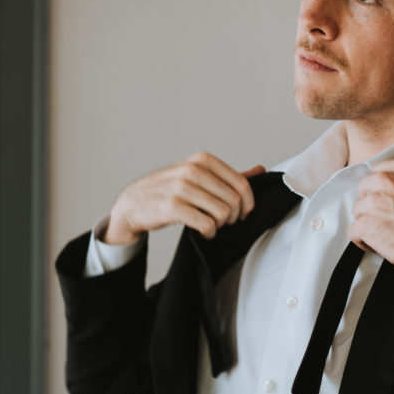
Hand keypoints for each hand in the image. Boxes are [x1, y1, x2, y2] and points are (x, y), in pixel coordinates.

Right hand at [106, 152, 264, 245]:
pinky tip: (203, 232)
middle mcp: (192, 170)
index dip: (247, 203)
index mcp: (202, 160)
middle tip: (224, 222)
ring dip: (220, 225)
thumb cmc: (168, 190)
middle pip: (233, 200)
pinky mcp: (172, 206)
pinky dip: (209, 233)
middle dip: (234, 217)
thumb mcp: (198, 176)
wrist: (133, 203)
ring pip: (222, 213)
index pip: (241, 183)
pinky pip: (206, 224)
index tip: (242, 213)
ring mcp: (181, 187)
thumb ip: (228, 175)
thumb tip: (260, 170)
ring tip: (211, 226)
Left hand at [349, 160, 393, 317]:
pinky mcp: (365, 224)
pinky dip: (363, 241)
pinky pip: (354, 232)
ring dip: (368, 223)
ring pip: (358, 211)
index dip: (383, 189)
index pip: (378, 172)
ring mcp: (373, 202)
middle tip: (388, 219)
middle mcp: (384, 181)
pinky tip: (377, 246)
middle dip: (372, 205)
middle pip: (364, 190)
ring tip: (384, 234)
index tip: (389, 200)